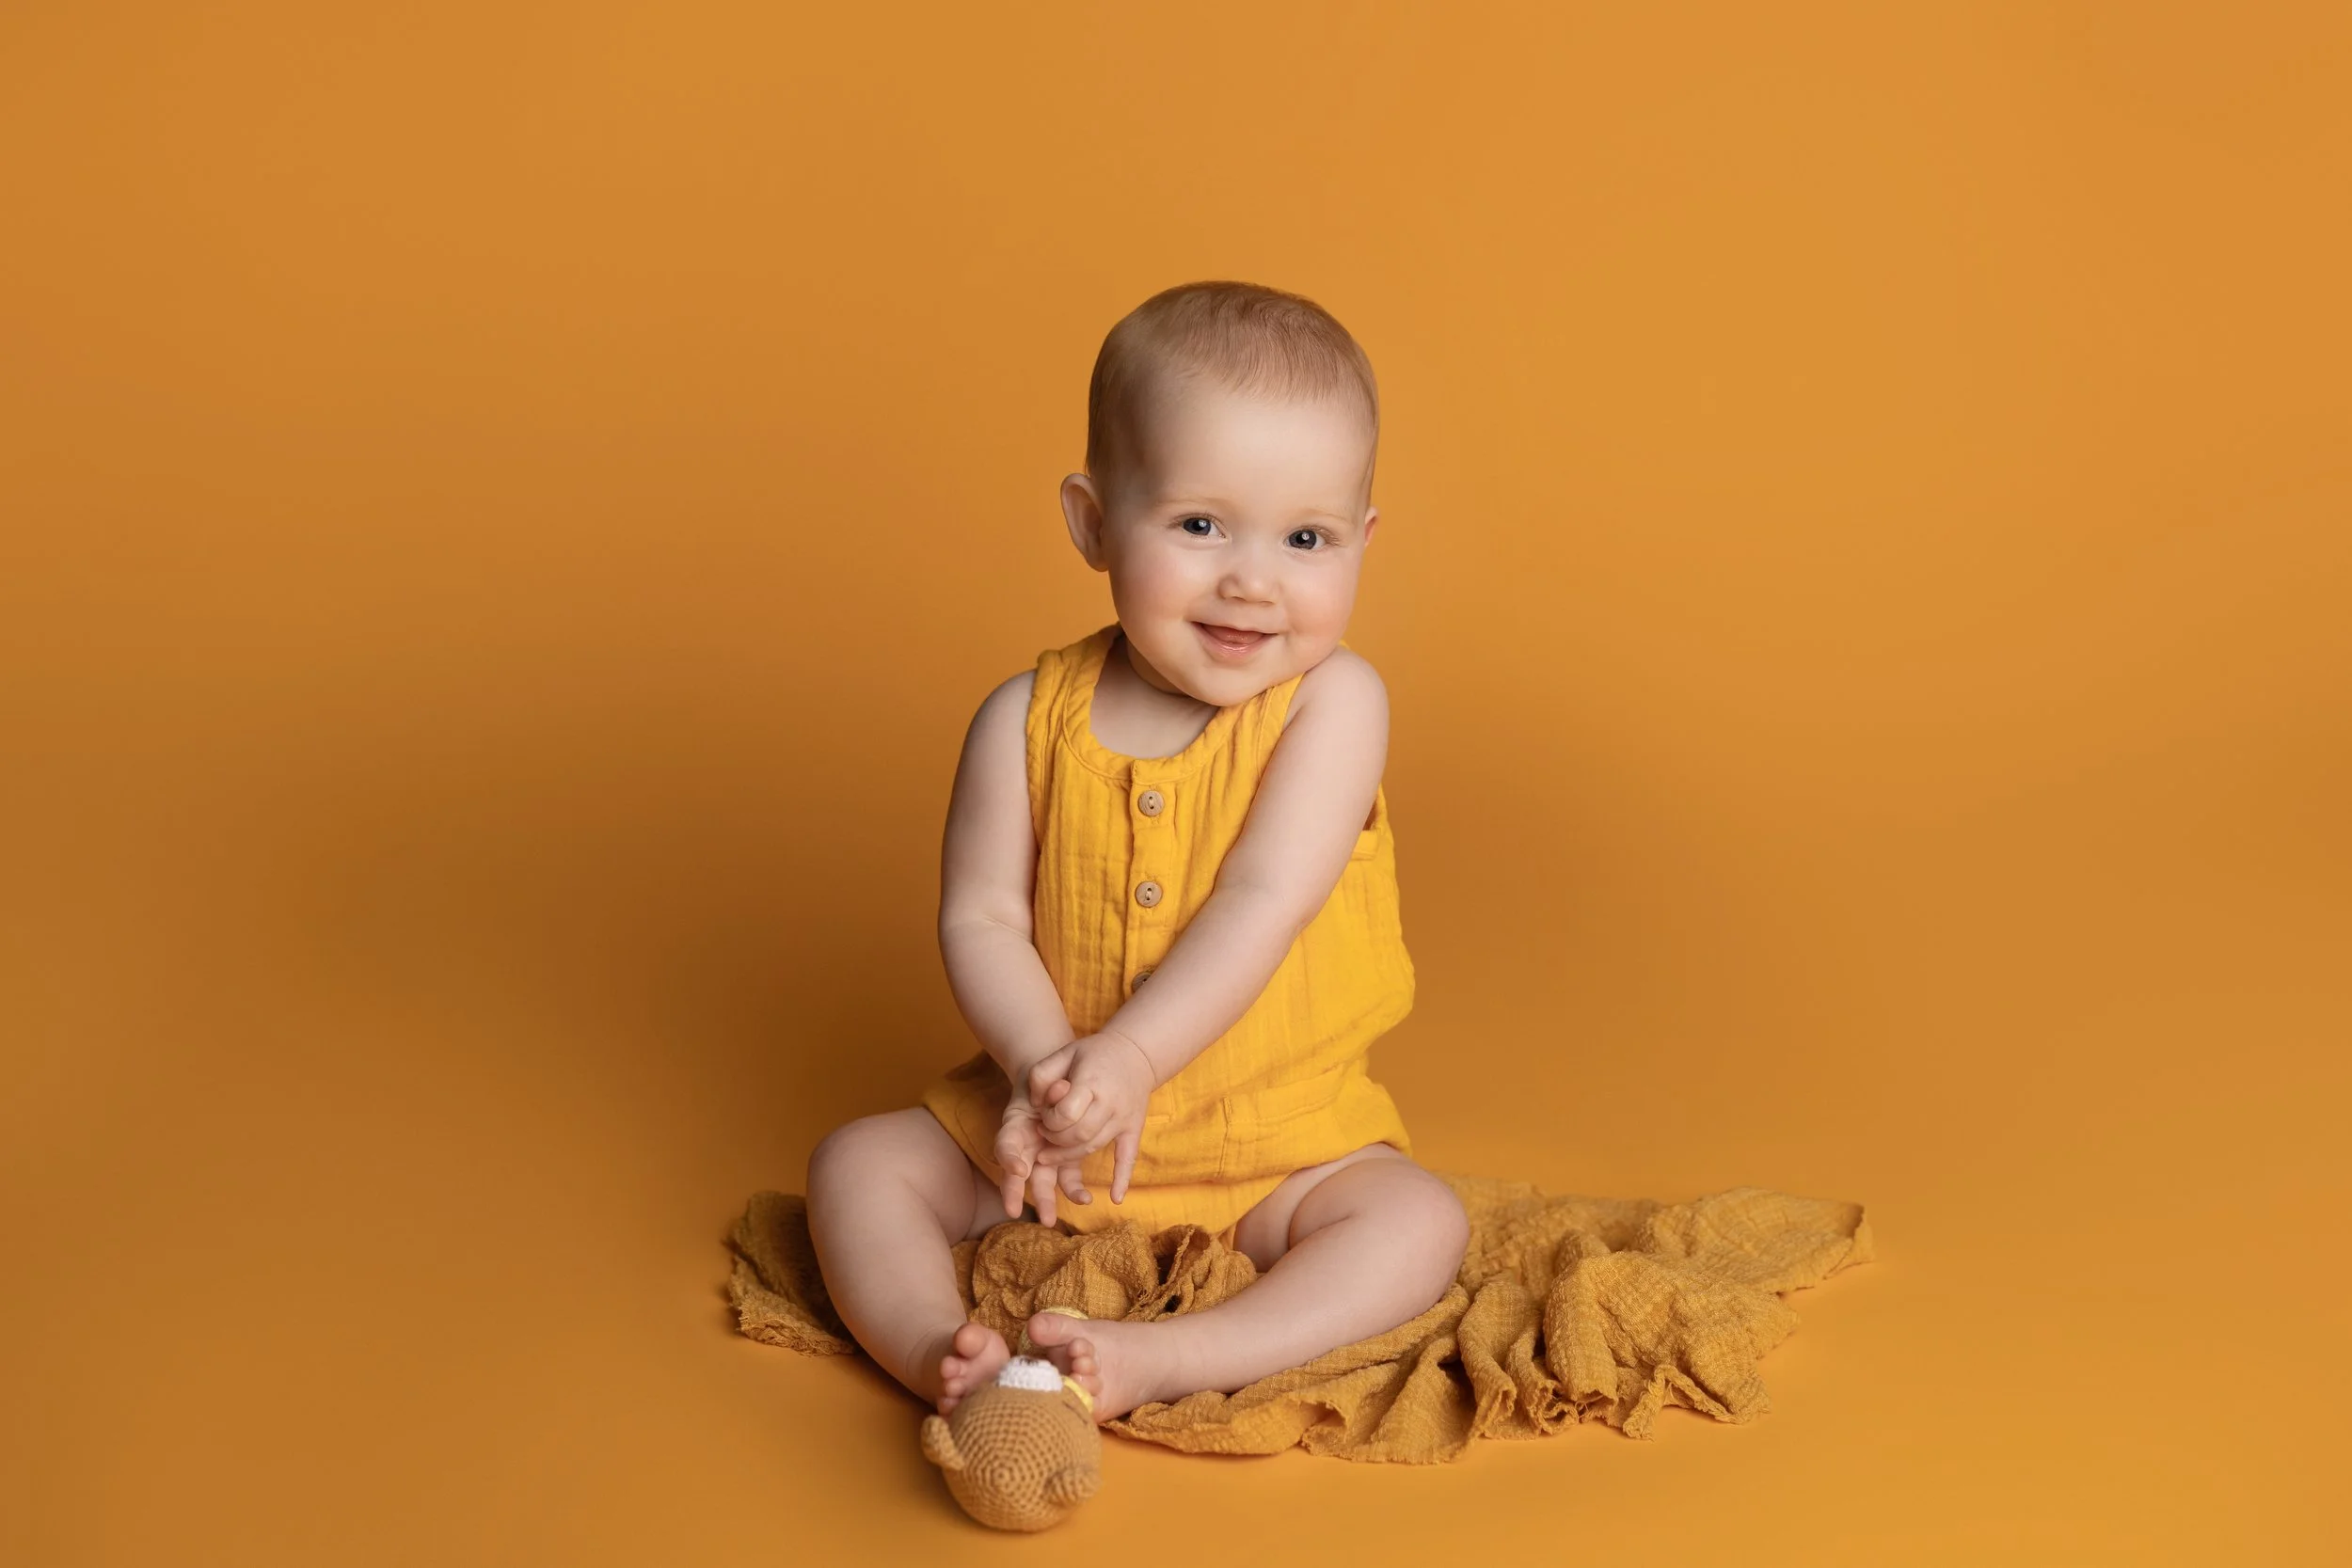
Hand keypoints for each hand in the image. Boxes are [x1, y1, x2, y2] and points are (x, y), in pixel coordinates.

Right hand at [992, 1075, 1093, 1226]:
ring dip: (1045, 1200)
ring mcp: (1045, 1155)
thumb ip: (1052, 1087)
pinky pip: (1068, 1178)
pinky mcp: (1066, 1160)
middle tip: (1013, 1211)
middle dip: (1014, 1193)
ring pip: (1042, 1181)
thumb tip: (1062, 1090)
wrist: (1062, 1081)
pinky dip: (1075, 1189)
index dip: (1009, 1158)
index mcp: (1015, 1125)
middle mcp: (1026, 1145)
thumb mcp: (1045, 1078)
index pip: (1005, 1144)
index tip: (1018, 1169)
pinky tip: (1086, 1199)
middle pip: (1018, 1172)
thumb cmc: (1048, 1080)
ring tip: (1050, 1219)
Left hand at [1025, 1030, 1154, 1202]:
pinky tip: (1115, 1199)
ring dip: (1069, 1156)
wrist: (1135, 1052)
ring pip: (1093, 1147)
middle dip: (1055, 1141)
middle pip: (1077, 1135)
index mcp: (1091, 1082)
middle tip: (1043, 1137)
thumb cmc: (1093, 1054)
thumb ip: (1042, 1074)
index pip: (1065, 1114)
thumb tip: (1034, 1103)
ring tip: (1050, 1155)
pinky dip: (1122, 1178)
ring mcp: (1124, 1117)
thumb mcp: (1064, 1053)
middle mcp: (1110, 1102)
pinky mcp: (1134, 1128)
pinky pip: (1129, 1157)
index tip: (1042, 1119)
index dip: (1049, 1122)